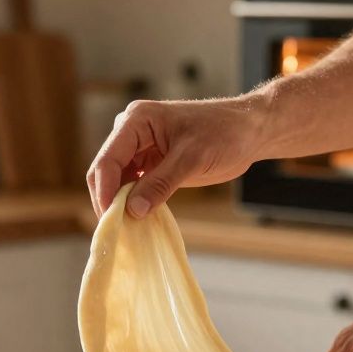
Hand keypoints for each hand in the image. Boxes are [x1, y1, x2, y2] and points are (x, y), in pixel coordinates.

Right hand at [86, 95, 268, 217]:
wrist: (248, 132)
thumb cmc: (224, 134)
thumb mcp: (192, 159)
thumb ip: (160, 184)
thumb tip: (132, 211)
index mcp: (136, 121)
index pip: (108, 160)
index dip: (105, 191)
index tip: (110, 220)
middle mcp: (131, 132)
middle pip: (106, 171)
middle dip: (108, 200)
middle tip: (116, 230)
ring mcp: (139, 147)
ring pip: (116, 181)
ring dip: (119, 204)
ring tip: (126, 229)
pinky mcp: (150, 162)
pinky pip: (132, 185)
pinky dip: (133, 202)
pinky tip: (138, 219)